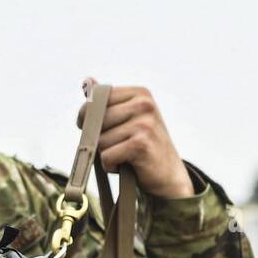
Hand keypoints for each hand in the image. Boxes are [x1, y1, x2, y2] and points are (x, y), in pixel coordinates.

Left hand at [76, 77, 194, 197]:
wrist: (169, 176)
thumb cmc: (143, 146)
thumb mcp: (127, 118)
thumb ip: (106, 102)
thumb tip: (87, 81)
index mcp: (140, 94)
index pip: (97, 99)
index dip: (88, 117)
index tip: (98, 129)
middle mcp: (144, 104)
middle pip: (96, 120)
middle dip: (99, 138)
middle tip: (118, 146)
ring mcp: (144, 124)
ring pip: (100, 140)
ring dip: (107, 154)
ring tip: (126, 155)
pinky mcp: (140, 144)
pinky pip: (106, 156)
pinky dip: (111, 166)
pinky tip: (126, 165)